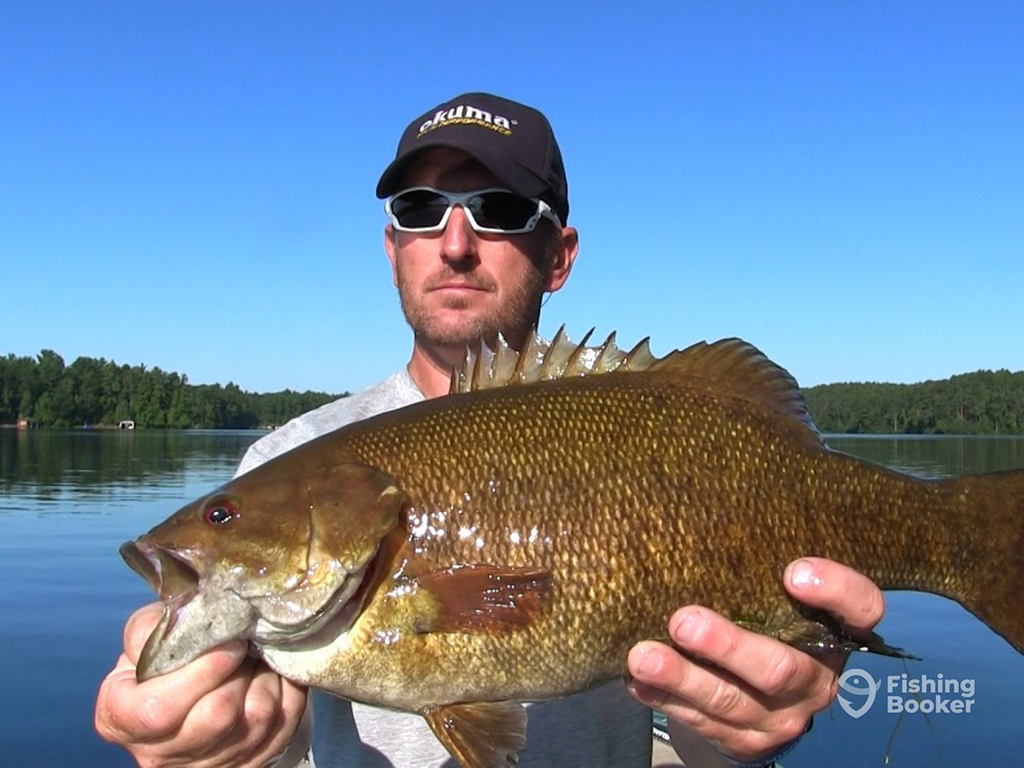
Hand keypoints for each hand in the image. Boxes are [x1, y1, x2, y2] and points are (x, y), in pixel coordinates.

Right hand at [95, 603, 307, 767]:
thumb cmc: (169, 655)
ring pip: (257, 718)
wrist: (202, 684)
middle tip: (244, 643)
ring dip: (267, 677)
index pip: (158, 710)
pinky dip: (287, 690)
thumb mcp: (147, 633)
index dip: (201, 673)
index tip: (227, 644)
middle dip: (239, 670)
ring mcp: (206, 765)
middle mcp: (158, 753)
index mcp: (122, 717)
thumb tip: (190, 614)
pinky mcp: (248, 763)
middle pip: (217, 716)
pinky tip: (274, 674)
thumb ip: (155, 626)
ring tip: (258, 657)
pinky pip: (284, 723)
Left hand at [627, 558, 884, 763]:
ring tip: (642, 657)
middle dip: (728, 647)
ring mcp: (780, 717)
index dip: (836, 591)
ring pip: (730, 701)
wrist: (762, 701)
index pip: (861, 609)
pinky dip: (666, 700)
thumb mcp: (775, 595)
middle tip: (683, 621)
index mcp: (835, 632)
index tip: (793, 570)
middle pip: (780, 669)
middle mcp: (816, 680)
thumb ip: (759, 567)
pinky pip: (702, 722)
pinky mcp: (745, 742)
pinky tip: (638, 682)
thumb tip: (701, 506)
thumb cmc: (764, 620)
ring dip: (683, 678)